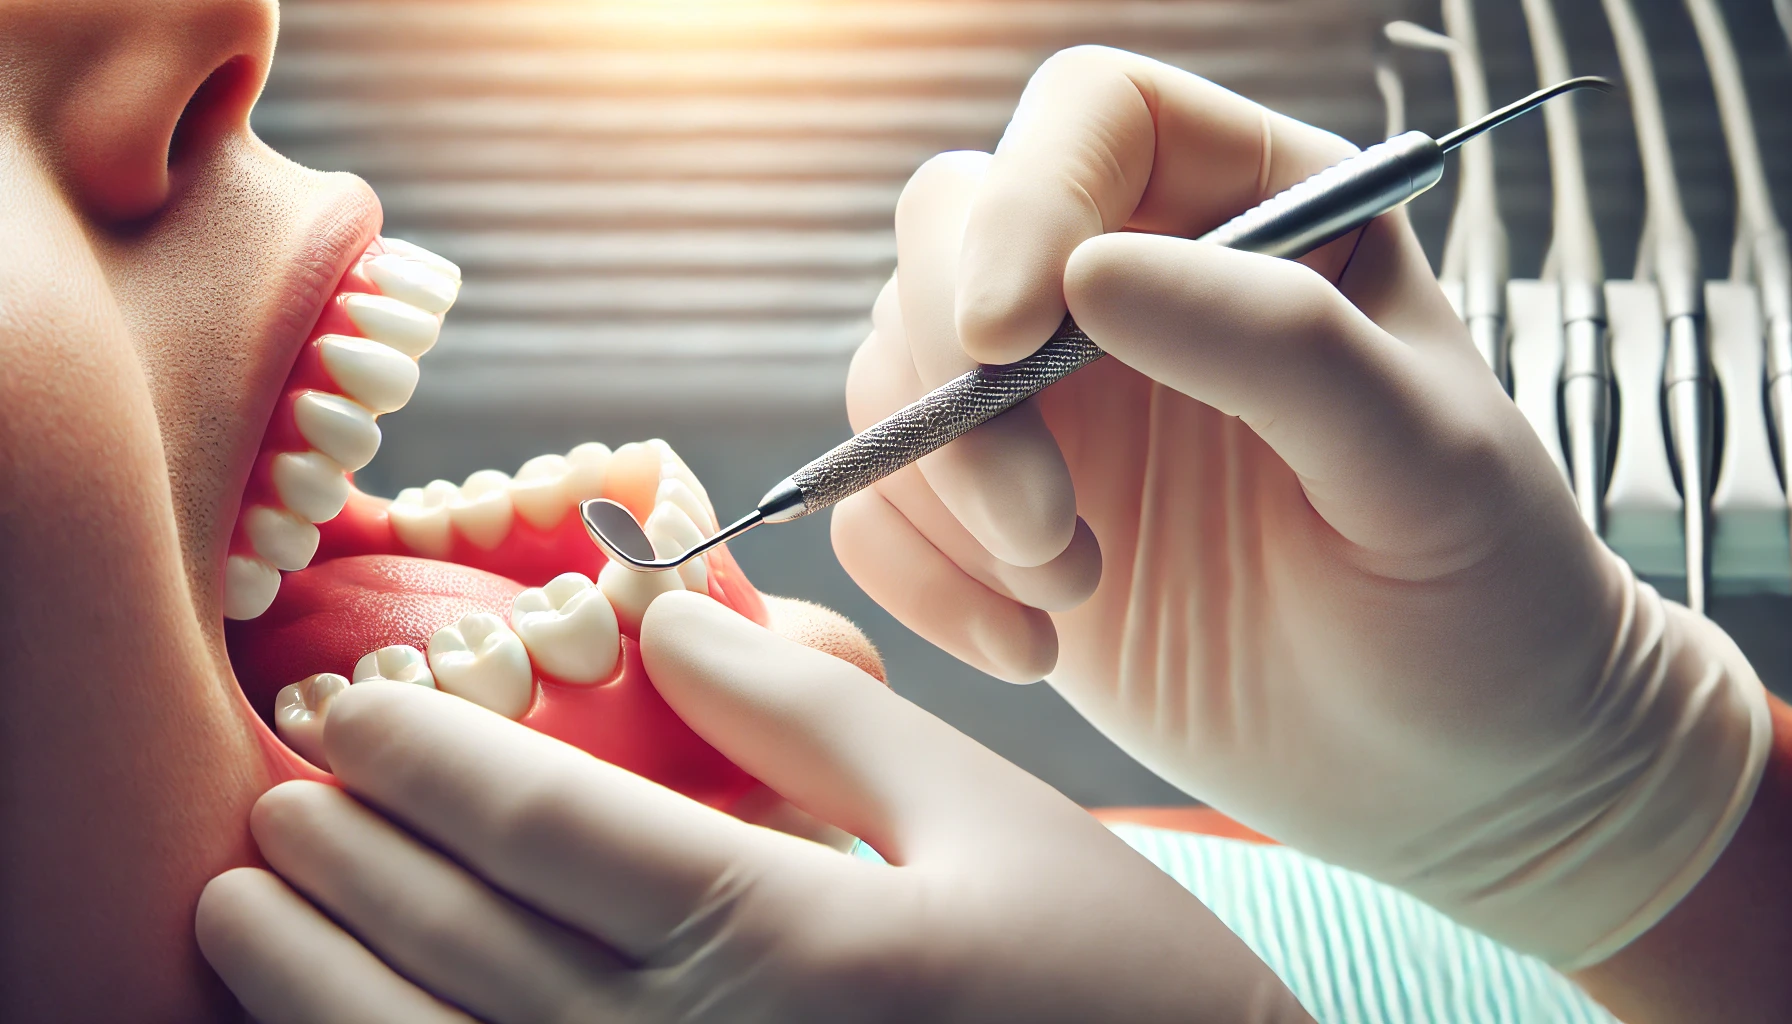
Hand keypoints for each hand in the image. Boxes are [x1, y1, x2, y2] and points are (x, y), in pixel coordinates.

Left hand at [196, 591, 1311, 1023]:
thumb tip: (659, 615)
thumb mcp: (977, 810)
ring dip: (323, 988)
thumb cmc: (1107, 973)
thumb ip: (809, 708)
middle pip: (470, 950)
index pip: (550, 832)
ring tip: (240, 910)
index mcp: (794, 942)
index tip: (341, 700)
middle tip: (272, 781)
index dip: (426, 756)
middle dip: (348, 861)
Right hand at [831, 45, 1769, 968]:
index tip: (1011, 334)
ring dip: (947, 495)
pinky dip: (924, 582)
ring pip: (894, 374)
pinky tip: (1035, 648)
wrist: (1454, 768)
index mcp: (1257, 215)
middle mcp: (1138, 290)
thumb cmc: (1481, 594)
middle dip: (955, 376)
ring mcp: (1058, 410)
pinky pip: (882, 510)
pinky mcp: (1004, 526)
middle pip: (950, 235)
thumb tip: (1087, 273)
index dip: (1025, 198)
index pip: (1095, 118)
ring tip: (1072, 591)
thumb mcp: (1424, 458)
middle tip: (1043, 518)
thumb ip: (1277, 343)